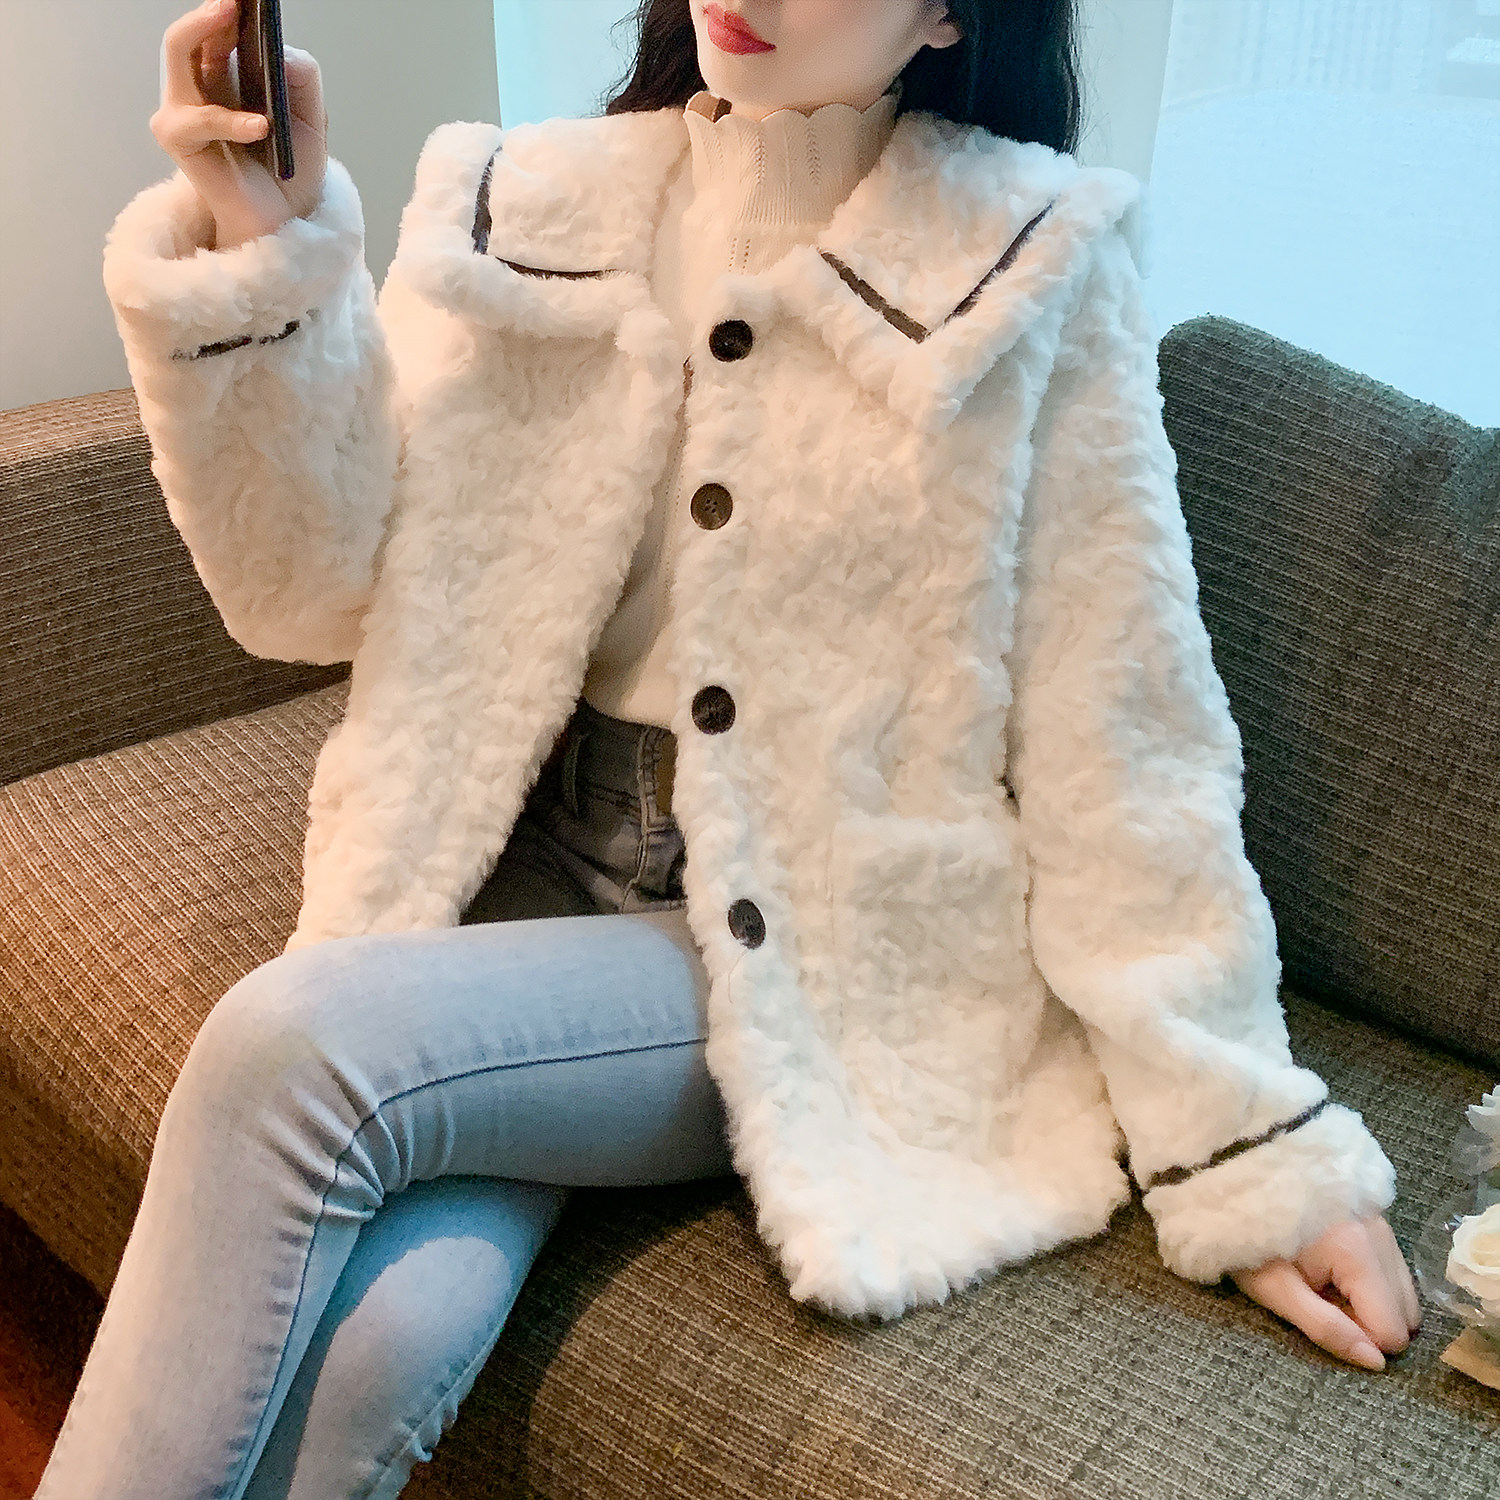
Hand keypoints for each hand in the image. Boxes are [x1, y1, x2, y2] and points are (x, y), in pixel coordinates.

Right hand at [149, 0, 327, 249]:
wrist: (285, 221)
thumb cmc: (290, 168)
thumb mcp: (311, 118)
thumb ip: (301, 78)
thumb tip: (280, 49)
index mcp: (227, 72)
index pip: (218, 25)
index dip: (229, 7)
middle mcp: (199, 83)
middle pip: (192, 28)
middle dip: (211, 8)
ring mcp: (183, 108)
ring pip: (179, 51)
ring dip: (209, 35)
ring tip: (237, 22)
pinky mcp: (177, 138)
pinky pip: (198, 117)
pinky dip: (230, 120)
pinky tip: (261, 127)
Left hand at [1229, 1213, 1421, 1369]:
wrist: (1238, 1188)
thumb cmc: (1251, 1242)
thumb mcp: (1275, 1290)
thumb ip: (1325, 1328)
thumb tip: (1375, 1362)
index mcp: (1357, 1251)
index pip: (1392, 1331)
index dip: (1358, 1337)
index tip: (1321, 1315)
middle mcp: (1381, 1235)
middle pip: (1405, 1314)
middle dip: (1367, 1320)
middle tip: (1322, 1299)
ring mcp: (1383, 1223)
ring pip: (1403, 1293)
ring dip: (1371, 1301)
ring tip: (1326, 1282)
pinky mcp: (1378, 1219)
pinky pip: (1394, 1270)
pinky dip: (1371, 1281)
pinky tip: (1334, 1266)